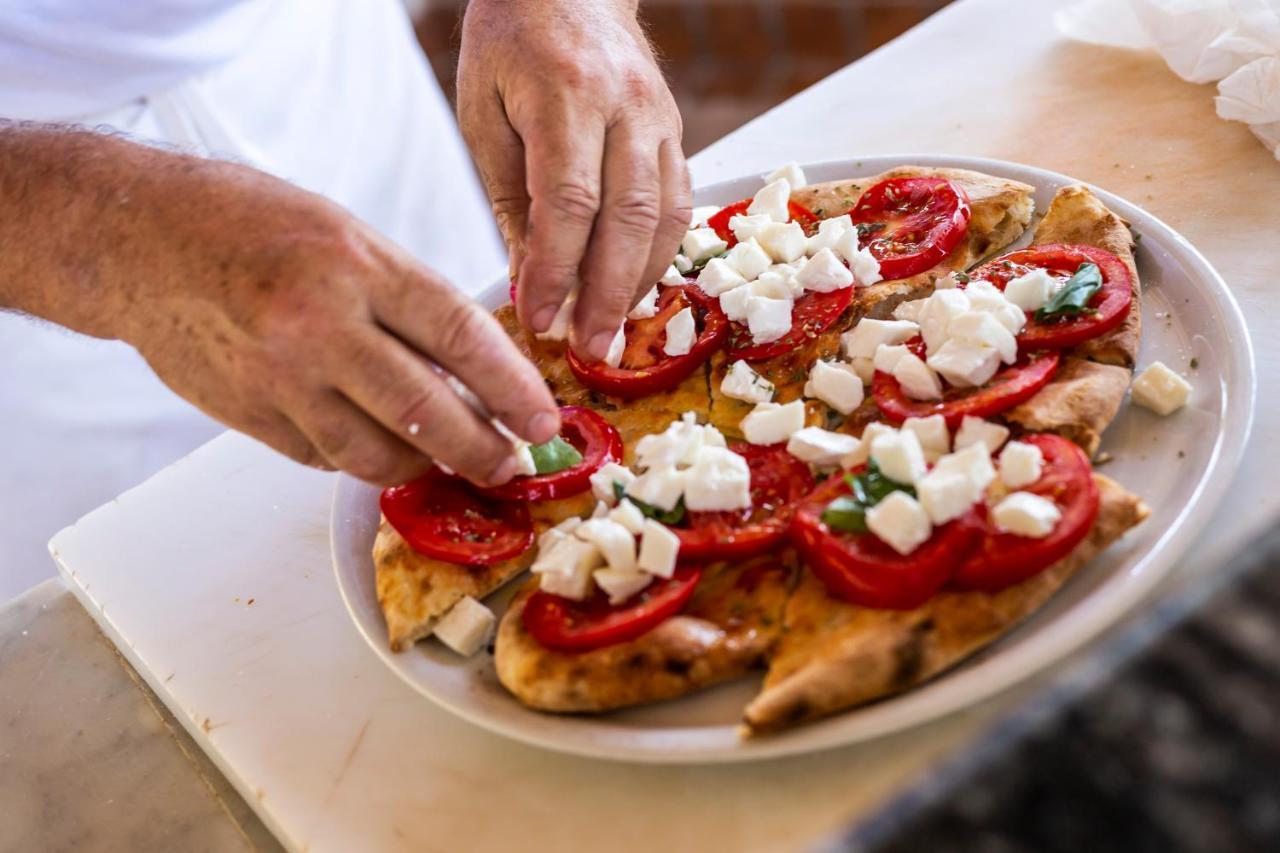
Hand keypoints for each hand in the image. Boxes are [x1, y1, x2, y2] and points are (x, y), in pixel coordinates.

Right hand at [0, 128, 558, 486]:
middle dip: (484, 449)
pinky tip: (380, 442)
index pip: (460, 337)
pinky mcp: (251, 416)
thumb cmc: (253, 226)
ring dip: (426, 465)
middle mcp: (319, 325)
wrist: (143, 241)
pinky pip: (327, 458)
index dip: (512, 388)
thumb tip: (479, 367)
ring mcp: (280, 378)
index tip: (542, 418)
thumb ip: (411, 300)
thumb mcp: (348, 236)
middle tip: (514, 464)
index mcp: (357, 266)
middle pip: (427, 412)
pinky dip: (364, 457)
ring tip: (453, 459)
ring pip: (377, 454)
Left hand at [457, 0, 691, 360]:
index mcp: (566, 93)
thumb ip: (509, 198)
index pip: (569, 201)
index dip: (555, 269)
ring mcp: (660, 119)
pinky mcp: (677, 133)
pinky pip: (679, 205)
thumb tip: (525, 279)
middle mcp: (625, 106)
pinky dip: (658, 254)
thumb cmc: (513, 43)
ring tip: (611, 329)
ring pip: (663, 217)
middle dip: (607, 293)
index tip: (537, 316)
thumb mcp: (484, 112)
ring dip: (638, 282)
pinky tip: (633, 286)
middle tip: (588, 347)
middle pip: (627, 218)